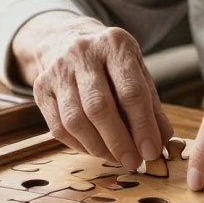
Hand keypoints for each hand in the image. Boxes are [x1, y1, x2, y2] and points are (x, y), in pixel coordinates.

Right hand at [26, 19, 172, 169]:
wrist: (68, 39)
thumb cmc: (111, 63)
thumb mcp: (137, 71)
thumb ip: (151, 105)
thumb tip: (163, 140)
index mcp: (115, 44)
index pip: (131, 91)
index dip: (143, 126)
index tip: (151, 151)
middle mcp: (83, 52)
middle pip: (99, 107)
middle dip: (119, 141)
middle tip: (134, 162)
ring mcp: (58, 70)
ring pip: (75, 120)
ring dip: (98, 147)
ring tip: (116, 158)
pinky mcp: (40, 88)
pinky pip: (58, 127)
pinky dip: (79, 145)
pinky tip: (96, 150)